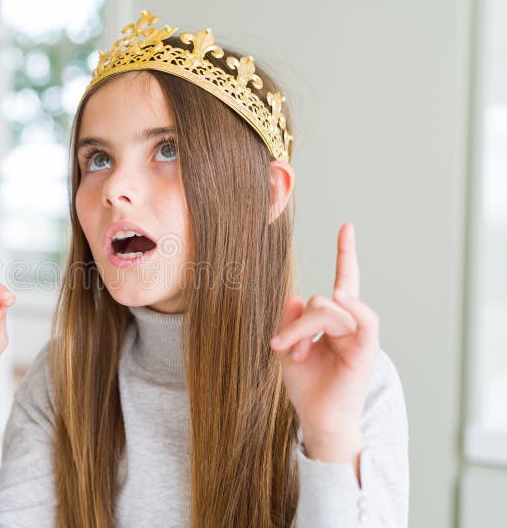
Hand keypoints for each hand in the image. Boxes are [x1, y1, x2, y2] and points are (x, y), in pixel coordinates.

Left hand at [269, 223, 378, 466]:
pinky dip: (348, 309)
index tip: (347, 226)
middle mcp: (350, 325)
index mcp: (335, 323)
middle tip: (280, 347)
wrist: (318, 419)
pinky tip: (335, 305)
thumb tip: (294, 294)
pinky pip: (362, 319)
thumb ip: (289, 320)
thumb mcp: (287, 348)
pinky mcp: (366, 349)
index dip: (346, 254)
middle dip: (295, 323)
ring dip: (303, 330)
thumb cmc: (307, 386)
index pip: (342, 282)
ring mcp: (359, 336)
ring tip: (292, 354)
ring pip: (328, 308)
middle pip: (319, 301)